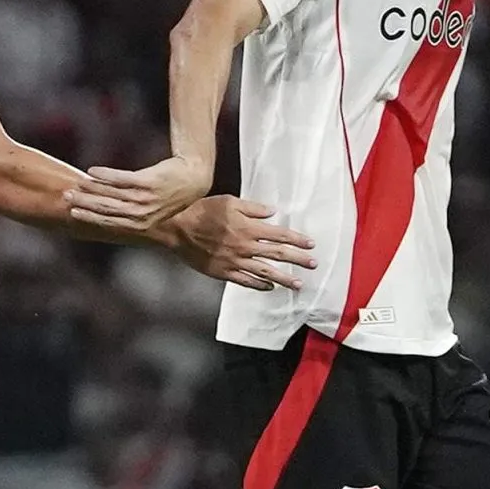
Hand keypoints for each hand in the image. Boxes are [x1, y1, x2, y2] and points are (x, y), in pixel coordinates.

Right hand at [65, 155, 212, 230]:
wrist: (193, 178)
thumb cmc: (169, 194)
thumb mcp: (151, 210)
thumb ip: (130, 215)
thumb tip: (105, 215)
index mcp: (141, 224)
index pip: (108, 222)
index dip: (89, 217)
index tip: (72, 212)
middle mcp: (142, 214)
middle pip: (106, 208)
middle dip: (84, 203)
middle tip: (66, 197)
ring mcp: (145, 198)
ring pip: (111, 194)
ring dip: (91, 188)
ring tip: (77, 183)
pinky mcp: (148, 182)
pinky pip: (120, 178)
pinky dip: (104, 175)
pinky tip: (92, 170)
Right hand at [168, 195, 315, 290]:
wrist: (176, 227)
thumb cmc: (201, 211)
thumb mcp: (228, 202)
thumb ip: (252, 208)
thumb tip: (272, 212)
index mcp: (248, 228)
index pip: (279, 235)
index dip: (297, 240)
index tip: (310, 245)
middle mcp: (245, 246)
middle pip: (277, 254)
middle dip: (298, 259)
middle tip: (313, 264)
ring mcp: (234, 261)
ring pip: (265, 272)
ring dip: (284, 278)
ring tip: (298, 284)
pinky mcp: (222, 271)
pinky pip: (245, 281)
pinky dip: (259, 285)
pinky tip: (269, 287)